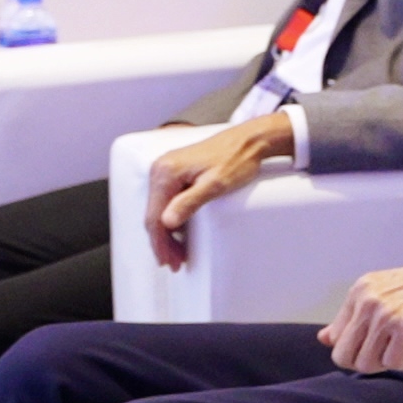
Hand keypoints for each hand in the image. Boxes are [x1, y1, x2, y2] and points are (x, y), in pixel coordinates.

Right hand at [146, 114, 295, 267]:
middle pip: (154, 214)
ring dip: (167, 233)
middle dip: (163, 242)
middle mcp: (161, 169)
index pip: (155, 216)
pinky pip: (167, 200)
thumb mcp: (216, 184)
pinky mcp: (175, 172)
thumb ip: (190, 202)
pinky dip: (172, 218)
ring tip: (178, 253)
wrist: (249, 140)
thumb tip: (167, 223)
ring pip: (159, 209)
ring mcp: (166, 170)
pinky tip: (180, 232)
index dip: (161, 243)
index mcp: (166, 172)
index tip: (169, 261)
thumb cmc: (236, 159)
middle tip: (174, 263)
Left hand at [321, 237, 402, 373]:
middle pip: (343, 356)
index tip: (382, 342)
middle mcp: (369, 298)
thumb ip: (355, 317)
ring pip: (366, 364)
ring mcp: (387, 312)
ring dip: (390, 362)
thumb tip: (325, 338)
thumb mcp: (388, 294)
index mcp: (361, 289)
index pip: (335, 338)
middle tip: (393, 350)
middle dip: (369, 361)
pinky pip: (394, 364)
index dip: (359, 349)